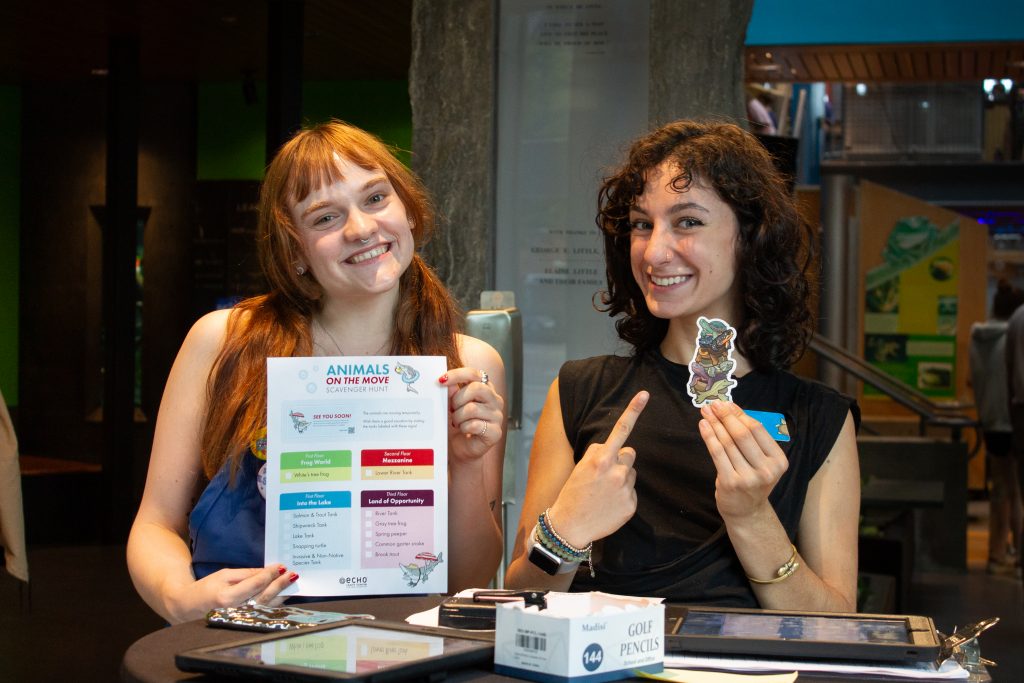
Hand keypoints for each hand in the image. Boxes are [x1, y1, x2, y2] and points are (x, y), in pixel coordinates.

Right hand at [167, 564, 297, 622]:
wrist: (190, 608)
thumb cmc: (206, 588)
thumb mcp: (224, 575)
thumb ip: (246, 574)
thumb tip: (266, 571)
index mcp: (227, 598)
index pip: (254, 585)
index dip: (269, 575)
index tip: (281, 566)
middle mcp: (236, 611)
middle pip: (263, 597)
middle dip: (279, 584)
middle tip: (292, 574)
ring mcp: (241, 619)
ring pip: (266, 607)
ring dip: (281, 594)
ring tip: (292, 582)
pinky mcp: (244, 622)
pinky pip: (263, 612)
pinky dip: (275, 603)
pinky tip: (283, 594)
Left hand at [440, 367, 504, 463]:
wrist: (460, 449)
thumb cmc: (456, 425)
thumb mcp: (450, 406)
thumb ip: (450, 393)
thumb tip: (446, 382)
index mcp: (485, 389)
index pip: (475, 374)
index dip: (458, 374)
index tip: (441, 380)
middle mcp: (494, 400)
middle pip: (476, 388)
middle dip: (458, 399)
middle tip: (451, 409)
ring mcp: (497, 416)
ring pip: (472, 408)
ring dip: (458, 417)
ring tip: (456, 423)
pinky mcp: (495, 432)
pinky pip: (475, 425)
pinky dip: (464, 428)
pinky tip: (464, 431)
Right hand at [548, 391, 648, 547]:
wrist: (570, 526)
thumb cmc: (573, 493)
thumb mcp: (580, 467)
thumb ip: (599, 454)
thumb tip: (617, 450)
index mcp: (600, 459)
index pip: (620, 430)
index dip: (633, 410)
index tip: (645, 394)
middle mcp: (616, 471)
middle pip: (630, 453)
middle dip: (620, 460)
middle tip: (604, 475)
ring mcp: (625, 489)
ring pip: (631, 473)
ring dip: (621, 478)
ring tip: (604, 492)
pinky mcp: (631, 504)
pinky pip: (632, 492)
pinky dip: (623, 496)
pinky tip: (609, 504)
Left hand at [699, 401, 787, 521]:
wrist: (746, 511)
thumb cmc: (752, 480)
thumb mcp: (760, 461)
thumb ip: (750, 438)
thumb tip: (730, 408)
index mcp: (778, 461)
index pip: (757, 430)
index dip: (740, 414)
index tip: (727, 403)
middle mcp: (766, 470)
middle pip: (742, 434)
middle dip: (726, 416)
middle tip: (714, 404)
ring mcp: (748, 478)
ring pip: (728, 442)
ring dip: (715, 423)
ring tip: (706, 412)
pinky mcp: (730, 483)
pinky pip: (717, 453)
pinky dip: (709, 436)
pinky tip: (703, 425)